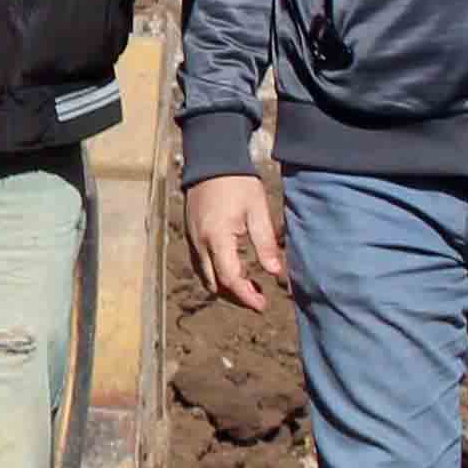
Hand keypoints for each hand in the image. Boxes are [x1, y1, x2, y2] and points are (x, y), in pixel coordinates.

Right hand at [184, 172, 284, 311]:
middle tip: (259, 298)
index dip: (246, 296)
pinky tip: (235, 268)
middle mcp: (200, 244)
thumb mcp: (258, 210)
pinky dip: (217, 274)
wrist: (211, 161)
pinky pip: (201, 265)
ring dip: (226, 286)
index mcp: (218, 238)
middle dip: (236, 296)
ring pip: (206, 277)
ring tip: (250, 285)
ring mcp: (193, 240)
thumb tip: (276, 272)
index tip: (262, 306)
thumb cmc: (237, 183)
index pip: (230, 278)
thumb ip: (265, 243)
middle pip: (215, 284)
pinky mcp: (191, 236)